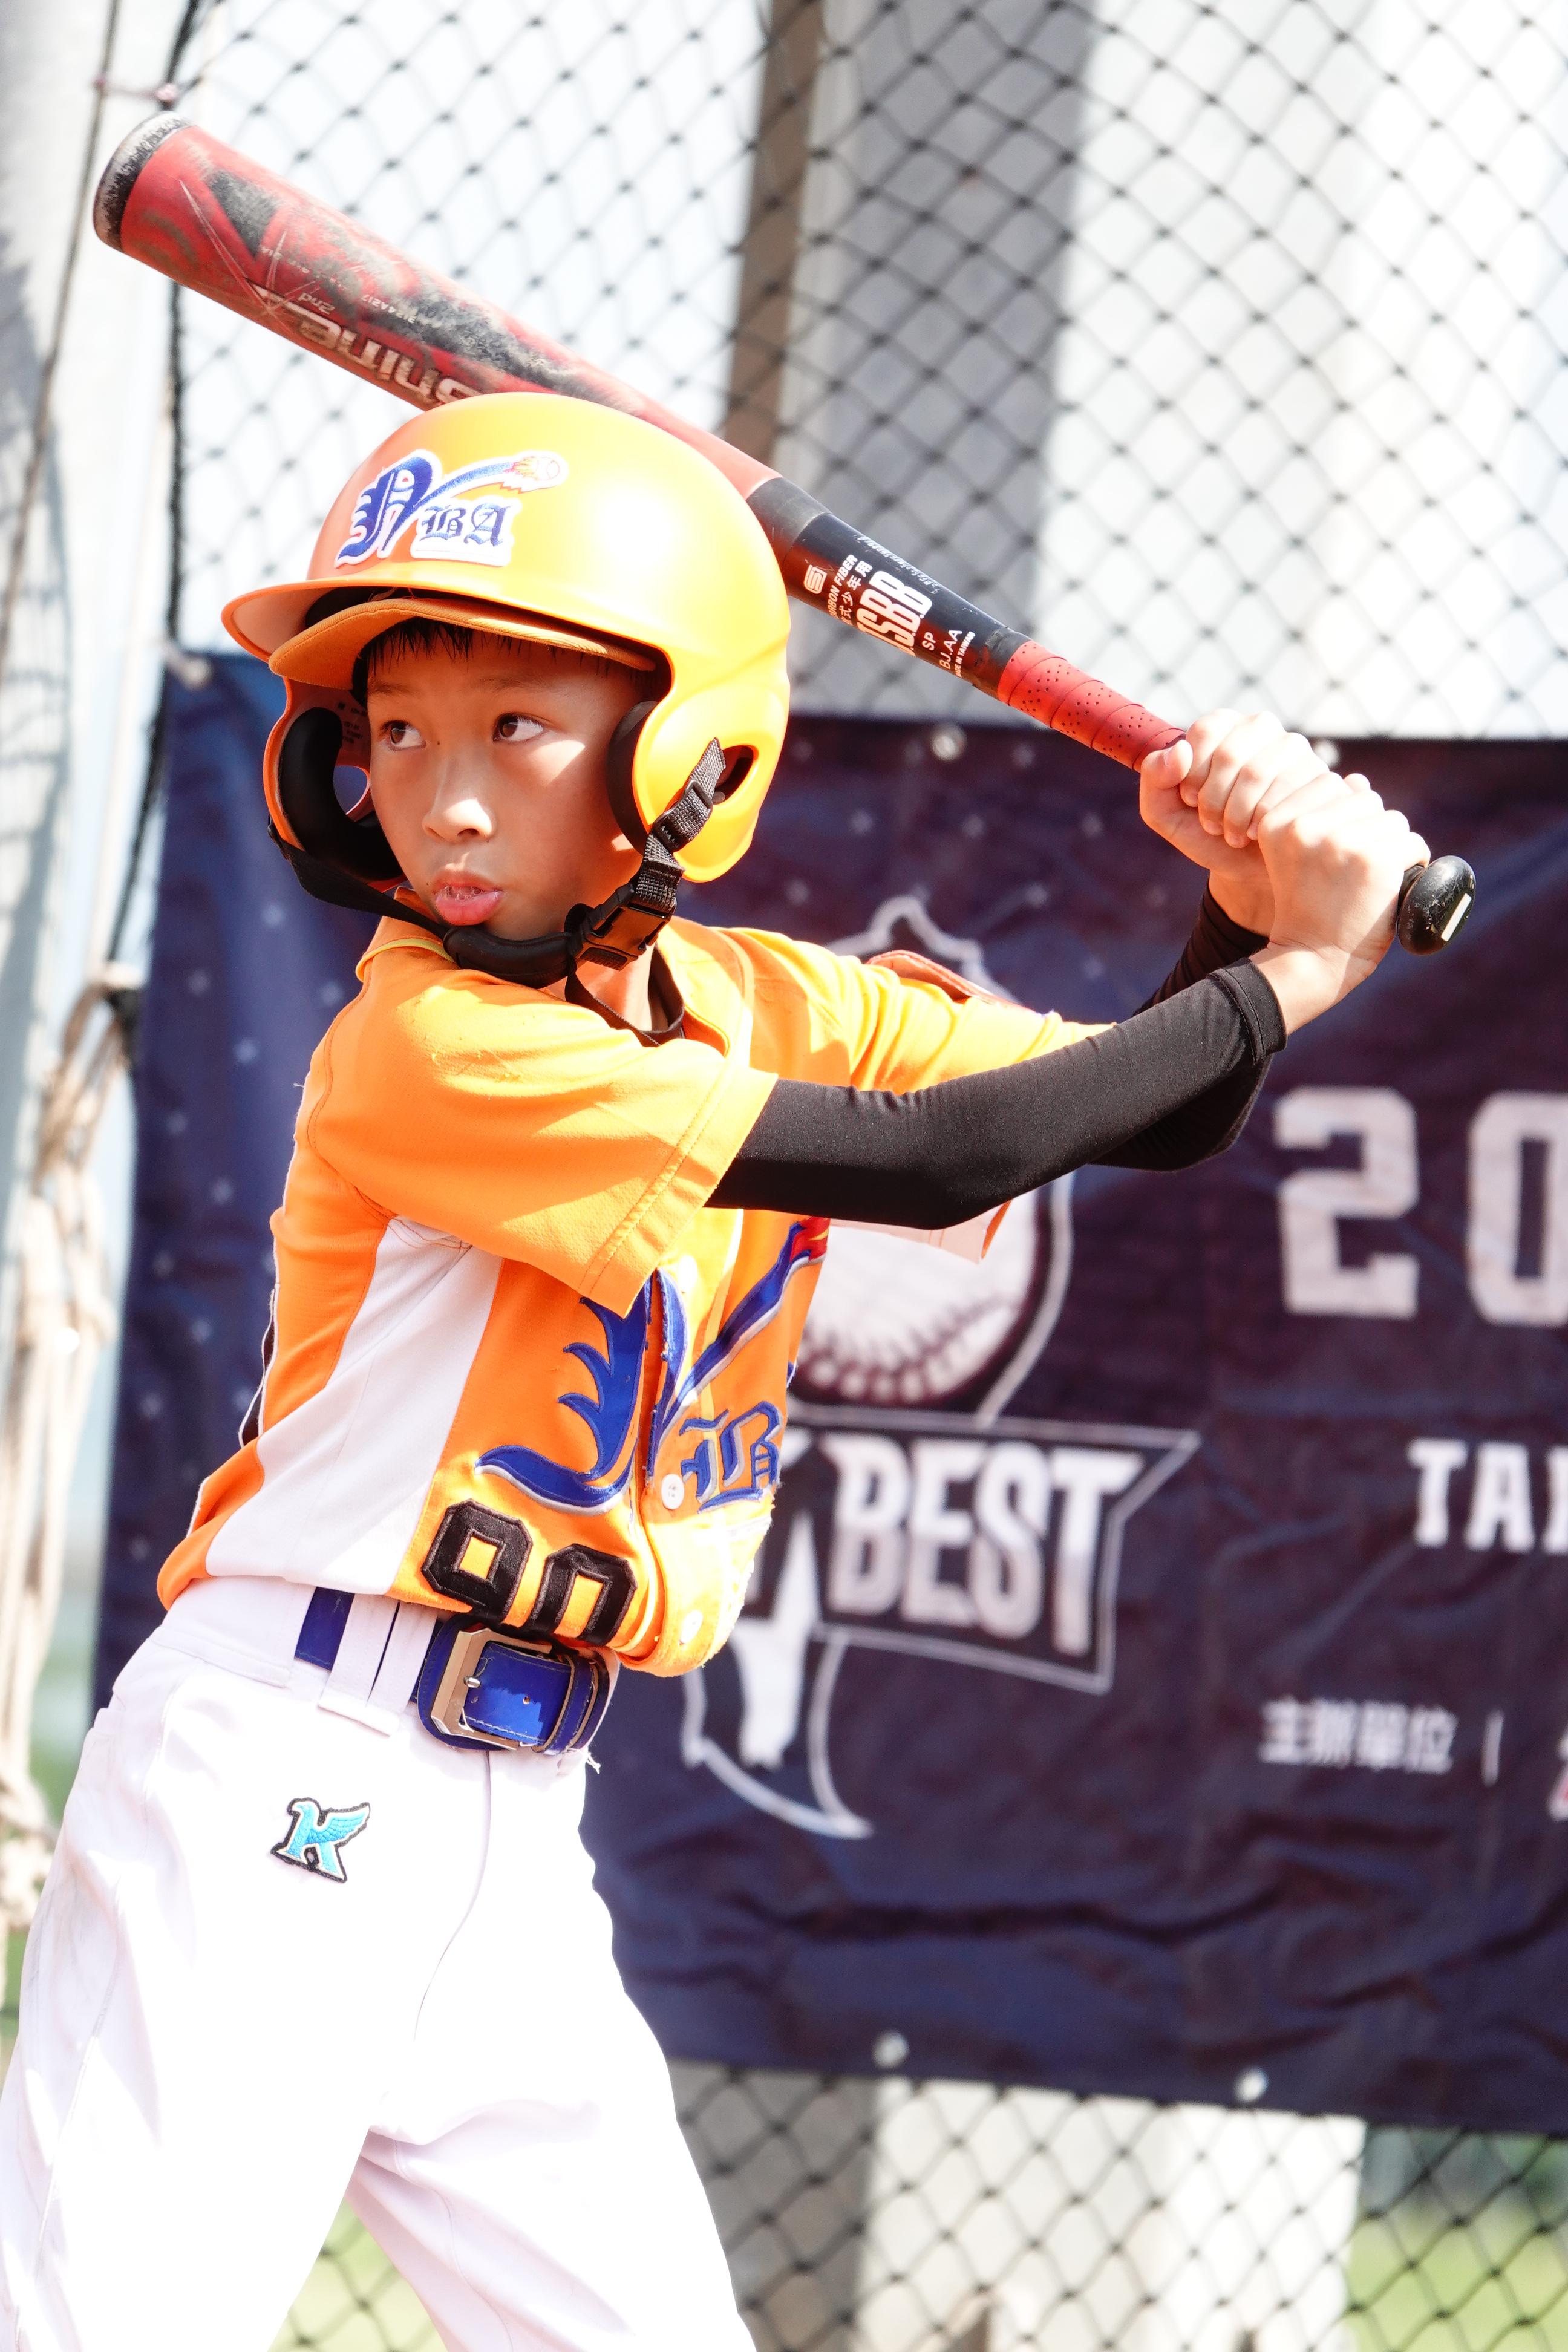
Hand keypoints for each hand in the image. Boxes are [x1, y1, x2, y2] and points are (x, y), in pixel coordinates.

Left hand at [1140, 710, 1340, 933]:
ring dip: (1235, 815)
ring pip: (1257, 774)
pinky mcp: (1317, 775)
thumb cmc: (1206, 836)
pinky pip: (1284, 796)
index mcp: (1223, 726)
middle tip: (1211, 824)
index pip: (1205, 732)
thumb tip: (1179, 751)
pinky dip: (1261, 823)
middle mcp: (1261, 727)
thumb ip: (1155, 780)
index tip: (1191, 800)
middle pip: (1229, 754)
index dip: (1192, 774)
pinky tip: (1258, 834)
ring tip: (1232, 833)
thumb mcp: (1166, 813)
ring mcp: (1293, 749)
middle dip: (1212, 801)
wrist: (1248, 869)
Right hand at [1247, 771, 1428, 1032]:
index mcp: (1277, 820)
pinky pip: (1414, 843)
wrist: (1311, 960)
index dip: (1342, 816)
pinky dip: (1412, 865)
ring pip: (1393, 820)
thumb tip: (1358, 779)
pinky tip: (1392, 886)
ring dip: (1393, 847)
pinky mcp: (1375, 860)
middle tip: (1355, 871)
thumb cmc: (1307, 909)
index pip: (1331, 784)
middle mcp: (1305, 826)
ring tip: (1372, 880)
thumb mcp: (1294, 856)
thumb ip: (1317, 815)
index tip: (1332, 855)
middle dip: (1369, 829)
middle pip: (1365, 799)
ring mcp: (1341, 841)